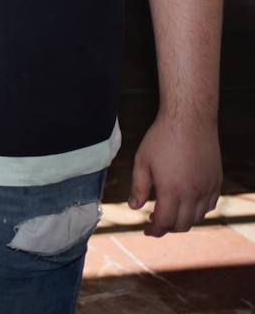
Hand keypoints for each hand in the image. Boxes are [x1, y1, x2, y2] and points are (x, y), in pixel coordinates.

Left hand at [128, 116, 221, 236]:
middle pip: (182, 225)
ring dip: (183, 220)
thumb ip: (139, 187)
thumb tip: (135, 207)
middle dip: (167, 228)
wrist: (189, 120)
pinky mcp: (216, 181)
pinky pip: (210, 205)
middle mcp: (193, 193)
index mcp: (171, 190)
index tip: (147, 231)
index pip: (165, 223)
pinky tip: (187, 203)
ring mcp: (207, 188)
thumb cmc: (162, 138)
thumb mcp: (142, 161)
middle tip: (155, 222)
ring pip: (198, 217)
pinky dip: (199, 210)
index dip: (154, 231)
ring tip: (170, 213)